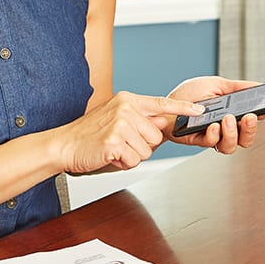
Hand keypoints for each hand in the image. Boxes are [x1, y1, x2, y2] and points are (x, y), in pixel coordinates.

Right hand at [53, 92, 205, 173]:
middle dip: (142, 146)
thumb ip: (139, 120)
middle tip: (121, 144)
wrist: (64, 145)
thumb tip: (161, 125)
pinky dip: (123, 163)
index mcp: (128, 100)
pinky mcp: (115, 140)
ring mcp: (120, 123)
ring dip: (132, 156)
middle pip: (156, 137)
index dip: (183, 108)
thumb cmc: (90, 135)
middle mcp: (126, 108)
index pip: (161, 103)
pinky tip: (109, 155)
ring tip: (114, 149)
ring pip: (147, 150)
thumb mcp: (116, 119)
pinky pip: (134, 160)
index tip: (200, 110)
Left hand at [163, 76, 264, 153]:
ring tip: (229, 119)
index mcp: (233, 115)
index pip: (253, 120)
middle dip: (251, 129)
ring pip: (231, 146)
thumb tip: (260, 85)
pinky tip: (214, 125)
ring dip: (233, 134)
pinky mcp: (199, 141)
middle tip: (250, 116)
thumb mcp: (216, 85)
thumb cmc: (189, 95)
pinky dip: (215, 135)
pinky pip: (211, 143)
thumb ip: (238, 87)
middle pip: (247, 138)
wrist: (165, 104)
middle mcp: (226, 129)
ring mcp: (213, 136)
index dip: (263, 116)